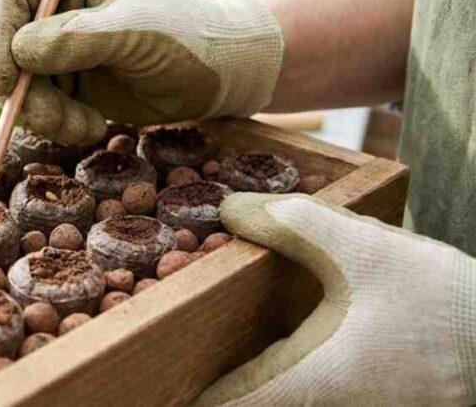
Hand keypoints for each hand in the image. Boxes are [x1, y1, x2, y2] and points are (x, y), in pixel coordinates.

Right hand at [0, 0, 283, 144]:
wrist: (215, 74)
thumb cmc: (183, 35)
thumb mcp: (134, 31)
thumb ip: (78, 38)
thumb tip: (20, 52)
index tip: (2, 82)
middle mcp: (50, 6)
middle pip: (1, 46)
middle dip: (21, 88)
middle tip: (49, 117)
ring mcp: (52, 46)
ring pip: (17, 84)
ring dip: (43, 113)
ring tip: (85, 126)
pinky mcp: (61, 82)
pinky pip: (37, 107)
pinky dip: (57, 123)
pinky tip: (91, 125)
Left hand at [194, 193, 475, 405]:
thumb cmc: (445, 305)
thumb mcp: (364, 250)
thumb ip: (291, 224)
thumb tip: (228, 209)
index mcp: (306, 383)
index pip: (220, 406)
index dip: (181, 391)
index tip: (150, 373)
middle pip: (243, 405)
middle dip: (208, 381)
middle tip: (168, 355)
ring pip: (275, 399)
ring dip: (246, 380)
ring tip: (210, 346)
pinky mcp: (367, 405)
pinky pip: (306, 396)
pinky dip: (278, 377)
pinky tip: (275, 339)